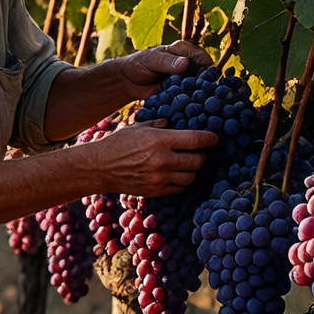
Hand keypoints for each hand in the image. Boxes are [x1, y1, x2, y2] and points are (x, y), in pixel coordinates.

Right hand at [82, 123, 218, 197]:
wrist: (99, 168)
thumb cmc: (116, 144)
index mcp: (158, 140)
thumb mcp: (136, 127)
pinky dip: (181, 181)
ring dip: (192, 169)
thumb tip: (172, 122)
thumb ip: (157, 124)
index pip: (195, 140)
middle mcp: (162, 160)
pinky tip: (175, 173)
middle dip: (202, 155)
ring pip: (191, 176)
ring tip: (186, 163)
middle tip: (199, 151)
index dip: (210, 139)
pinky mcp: (156, 191)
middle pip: (198, 161)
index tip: (214, 138)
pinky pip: (179, 187)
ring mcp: (160, 178)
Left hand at [107, 40, 210, 97]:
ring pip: (201, 89)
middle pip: (206, 75)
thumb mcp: (151, 60)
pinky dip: (194, 106)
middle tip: (211, 94)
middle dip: (210, 85)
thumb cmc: (140, 64)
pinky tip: (196, 113)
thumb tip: (185, 64)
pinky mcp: (182, 96)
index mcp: (184, 52)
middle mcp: (190, 67)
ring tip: (207, 107)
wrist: (128, 80)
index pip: (201, 57)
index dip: (207, 66)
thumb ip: (166, 62)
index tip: (208, 76)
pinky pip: (191, 100)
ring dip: (204, 98)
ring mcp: (187, 83)